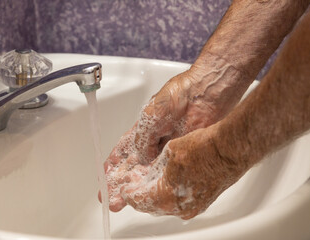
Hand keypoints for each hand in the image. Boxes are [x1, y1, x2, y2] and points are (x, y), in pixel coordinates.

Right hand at [103, 63, 245, 211]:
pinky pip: (166, 173)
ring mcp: (168, 150)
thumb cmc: (177, 96)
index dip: (114, 164)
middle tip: (110, 197)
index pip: (124, 150)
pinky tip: (147, 194)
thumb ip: (143, 139)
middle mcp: (154, 142)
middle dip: (120, 181)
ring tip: (122, 200)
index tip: (105, 178)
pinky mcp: (182, 155)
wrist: (204, 95)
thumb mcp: (151, 116)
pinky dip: (155, 184)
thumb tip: (140, 159)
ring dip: (135, 187)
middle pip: (134, 166)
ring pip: (148, 173)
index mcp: (144, 129)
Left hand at [120, 126, 245, 218]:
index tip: (125, 189)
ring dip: (156, 195)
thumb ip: (155, 167)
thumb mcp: (169, 152)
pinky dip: (171, 195)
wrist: (230, 150)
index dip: (129, 193)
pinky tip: (170, 182)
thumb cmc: (203, 149)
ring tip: (152, 181)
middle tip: (136, 184)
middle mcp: (179, 208)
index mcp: (165, 196)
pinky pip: (179, 203)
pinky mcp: (203, 202)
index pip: (139, 200)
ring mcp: (193, 207)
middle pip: (151, 206)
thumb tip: (151, 171)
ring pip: (166, 205)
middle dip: (142, 195)